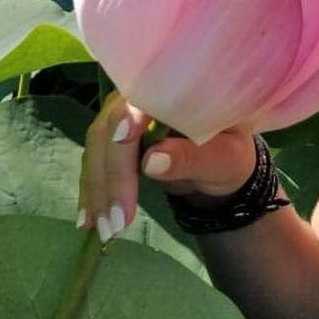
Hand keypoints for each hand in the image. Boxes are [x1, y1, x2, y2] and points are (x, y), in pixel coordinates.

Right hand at [77, 90, 257, 241]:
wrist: (221, 165)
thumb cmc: (229, 154)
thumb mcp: (223, 158)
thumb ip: (191, 157)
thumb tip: (151, 161)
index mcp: (177, 89)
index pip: (141, 98)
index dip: (128, 121)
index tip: (125, 146)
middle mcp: (144, 94)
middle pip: (112, 127)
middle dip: (112, 175)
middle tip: (118, 221)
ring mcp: (125, 115)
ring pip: (98, 147)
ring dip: (98, 189)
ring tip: (106, 229)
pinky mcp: (115, 139)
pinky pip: (96, 162)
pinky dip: (92, 191)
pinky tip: (89, 220)